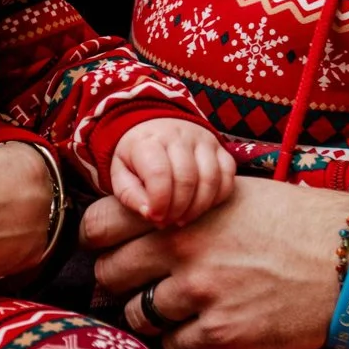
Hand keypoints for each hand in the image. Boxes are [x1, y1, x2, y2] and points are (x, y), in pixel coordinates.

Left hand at [90, 176, 348, 348]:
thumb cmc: (294, 221)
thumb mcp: (231, 194)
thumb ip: (181, 208)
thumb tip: (138, 222)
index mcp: (180, 210)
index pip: (99, 226)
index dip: (101, 241)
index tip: (113, 248)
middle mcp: (182, 250)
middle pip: (109, 275)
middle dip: (120, 283)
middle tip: (141, 284)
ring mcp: (200, 294)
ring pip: (138, 316)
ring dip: (152, 315)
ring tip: (180, 308)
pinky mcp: (222, 334)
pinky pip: (174, 345)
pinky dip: (184, 340)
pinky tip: (209, 326)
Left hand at [109, 118, 235, 226]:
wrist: (156, 128)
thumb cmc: (137, 158)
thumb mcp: (120, 174)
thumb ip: (130, 195)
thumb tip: (149, 214)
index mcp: (149, 141)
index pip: (159, 173)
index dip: (160, 202)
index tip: (155, 217)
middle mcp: (179, 136)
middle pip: (187, 178)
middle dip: (178, 208)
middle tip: (169, 221)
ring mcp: (203, 140)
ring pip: (210, 178)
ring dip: (198, 207)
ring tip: (183, 218)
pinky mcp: (220, 148)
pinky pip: (228, 176)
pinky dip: (217, 197)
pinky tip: (201, 206)